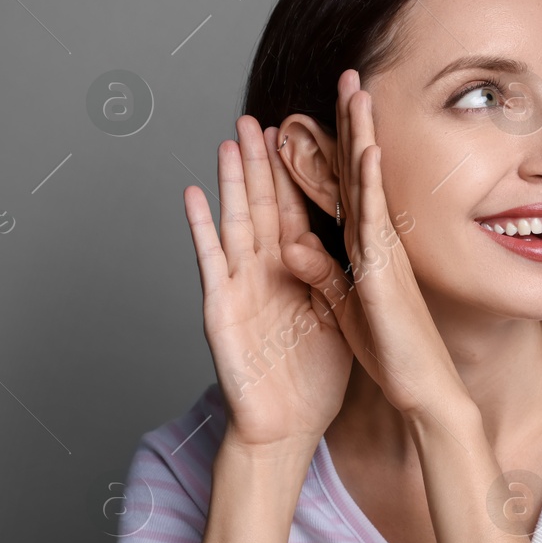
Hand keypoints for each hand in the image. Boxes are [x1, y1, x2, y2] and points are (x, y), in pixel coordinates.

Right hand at [184, 118, 353, 451]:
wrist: (287, 426)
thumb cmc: (310, 378)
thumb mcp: (333, 316)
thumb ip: (332, 277)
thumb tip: (347, 243)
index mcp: (296, 274)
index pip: (297, 212)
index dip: (299, 174)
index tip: (303, 133)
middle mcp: (264, 274)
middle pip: (264, 207)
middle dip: (262, 163)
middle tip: (259, 116)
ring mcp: (240, 287)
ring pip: (236, 222)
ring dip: (233, 182)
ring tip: (231, 139)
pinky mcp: (222, 309)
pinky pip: (210, 262)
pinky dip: (201, 228)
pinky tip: (194, 194)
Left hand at [281, 69, 474, 420]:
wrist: (424, 388)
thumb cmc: (393, 353)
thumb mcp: (344, 308)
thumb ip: (321, 275)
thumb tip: (292, 244)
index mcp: (366, 248)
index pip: (349, 186)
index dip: (342, 144)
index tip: (337, 105)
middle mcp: (377, 242)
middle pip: (361, 170)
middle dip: (354, 122)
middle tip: (351, 74)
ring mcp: (384, 253)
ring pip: (368, 184)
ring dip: (362, 135)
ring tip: (357, 93)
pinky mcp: (384, 274)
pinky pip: (375, 222)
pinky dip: (372, 184)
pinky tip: (370, 152)